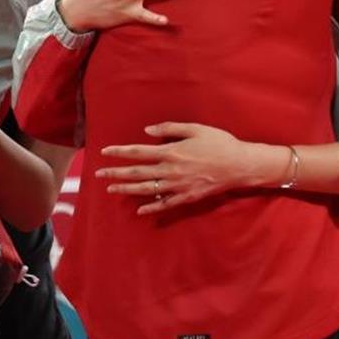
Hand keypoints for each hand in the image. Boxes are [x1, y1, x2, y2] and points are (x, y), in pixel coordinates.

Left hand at [97, 122, 287, 215]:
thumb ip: (170, 128)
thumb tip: (147, 131)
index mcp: (171, 152)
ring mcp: (178, 186)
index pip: (138, 152)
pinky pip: (165, 204)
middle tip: (98, 174)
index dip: (119, 152)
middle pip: (137, 173)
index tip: (104, 152)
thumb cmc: (219, 143)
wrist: (240, 165)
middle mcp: (171, 171)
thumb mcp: (195, 128)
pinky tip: (139, 210)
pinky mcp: (187, 197)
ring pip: (146, 190)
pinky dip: (151, 208)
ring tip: (111, 189)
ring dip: (127, 190)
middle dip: (116, 173)